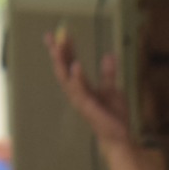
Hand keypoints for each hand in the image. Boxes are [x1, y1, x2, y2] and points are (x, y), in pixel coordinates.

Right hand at [45, 27, 135, 148]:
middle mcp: (76, 92)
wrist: (118, 136)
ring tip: (57, 47)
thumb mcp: (112, 89)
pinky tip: (75, 65)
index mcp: (81, 86)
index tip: (61, 33)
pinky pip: (79, 90)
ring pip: (65, 78)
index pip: (69, 64)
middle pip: (62, 69)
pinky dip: (77, 78)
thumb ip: (108, 73)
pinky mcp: (87, 107)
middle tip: (50, 37)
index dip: (66, 49)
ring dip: (61, 62)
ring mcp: (79, 99)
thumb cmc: (112, 116)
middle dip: (56, 53)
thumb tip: (108, 55)